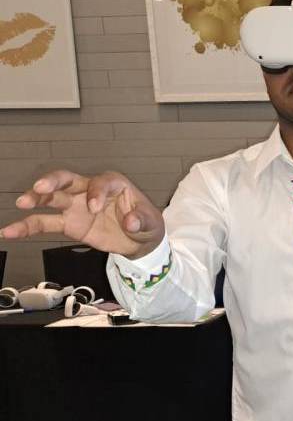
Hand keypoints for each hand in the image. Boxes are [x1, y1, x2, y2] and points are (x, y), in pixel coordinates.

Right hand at [2, 171, 164, 259]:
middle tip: (42, 187)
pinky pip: (44, 222)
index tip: (95, 208)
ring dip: (35, 198)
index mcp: (113, 184)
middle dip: (54, 182)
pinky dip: (27, 226)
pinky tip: (11, 231)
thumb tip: (130, 221)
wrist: (139, 240)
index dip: (96, 193)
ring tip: (22, 203)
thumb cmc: (145, 223)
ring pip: (51, 197)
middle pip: (68, 180)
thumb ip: (142, 220)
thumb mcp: (152, 222)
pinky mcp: (68, 222)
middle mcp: (89, 190)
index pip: (101, 182)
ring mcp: (75, 205)